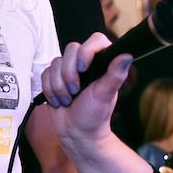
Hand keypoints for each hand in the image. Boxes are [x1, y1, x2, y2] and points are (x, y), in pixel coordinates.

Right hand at [39, 32, 132, 147]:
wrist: (76, 133)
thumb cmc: (94, 116)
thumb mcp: (105, 95)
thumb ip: (115, 75)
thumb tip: (127, 56)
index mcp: (102, 63)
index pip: (95, 40)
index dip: (86, 52)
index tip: (83, 69)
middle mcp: (86, 62)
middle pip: (70, 50)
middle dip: (69, 74)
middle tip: (75, 92)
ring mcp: (68, 69)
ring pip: (55, 63)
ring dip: (58, 86)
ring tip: (68, 100)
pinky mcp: (54, 77)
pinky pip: (45, 73)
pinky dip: (49, 89)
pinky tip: (58, 100)